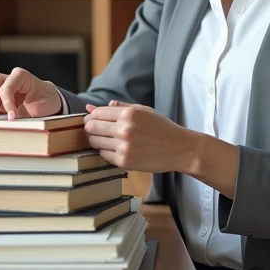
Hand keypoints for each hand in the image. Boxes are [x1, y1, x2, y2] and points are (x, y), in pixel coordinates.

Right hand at [0, 67, 61, 119]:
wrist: (47, 100)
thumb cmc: (46, 100)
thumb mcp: (44, 105)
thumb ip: (30, 111)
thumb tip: (14, 120)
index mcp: (20, 76)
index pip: (6, 88)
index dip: (7, 103)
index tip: (12, 117)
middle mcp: (8, 78)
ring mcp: (0, 86)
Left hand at [83, 100, 197, 173]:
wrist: (179, 149)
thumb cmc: (161, 127)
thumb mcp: (142, 110)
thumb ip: (117, 107)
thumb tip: (90, 107)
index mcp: (128, 114)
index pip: (97, 114)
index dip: (91, 116)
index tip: (92, 119)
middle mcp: (124, 130)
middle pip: (92, 128)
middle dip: (90, 128)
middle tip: (95, 130)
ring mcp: (124, 147)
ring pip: (95, 142)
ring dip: (96, 140)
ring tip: (107, 139)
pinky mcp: (124, 162)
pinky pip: (103, 155)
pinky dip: (105, 152)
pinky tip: (115, 148)